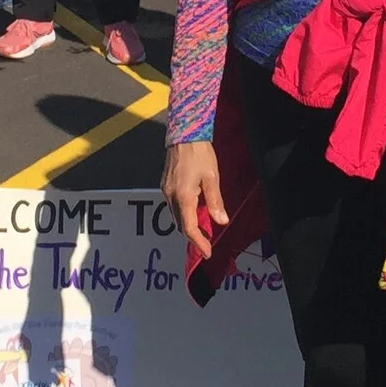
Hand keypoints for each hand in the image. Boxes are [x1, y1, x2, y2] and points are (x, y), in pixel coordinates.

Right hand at [163, 142, 225, 259]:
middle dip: (193, 236)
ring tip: (202, 230)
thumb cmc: (200, 153)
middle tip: (207, 243)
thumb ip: (215, 201)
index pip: (189, 228)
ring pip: (175, 216)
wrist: (184, 134)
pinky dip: (183, 214)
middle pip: (180, 224)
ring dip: (187, 225)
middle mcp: (170, 196)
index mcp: (183, 196)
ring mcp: (165, 190)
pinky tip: (194, 211)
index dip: (199, 243)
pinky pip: (173, 206)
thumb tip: (221, 221)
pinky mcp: (164, 184)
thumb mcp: (212, 177)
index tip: (208, 253)